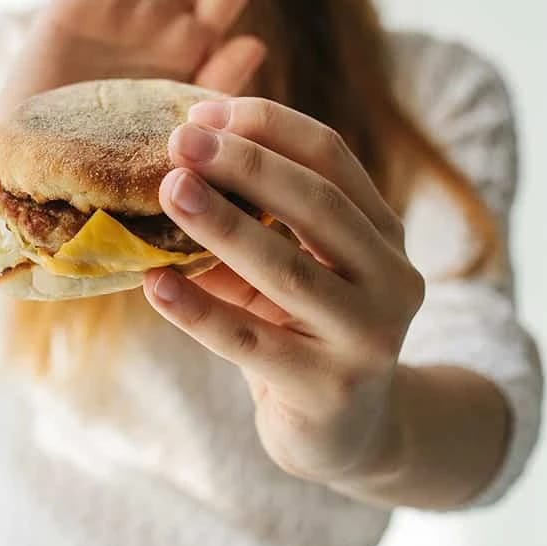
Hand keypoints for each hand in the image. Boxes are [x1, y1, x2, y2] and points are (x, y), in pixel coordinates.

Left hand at [142, 97, 426, 486]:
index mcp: (383, 232)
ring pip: (289, 270)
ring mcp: (367, 337)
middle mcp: (391, 278)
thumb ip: (250, 222)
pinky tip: (154, 284)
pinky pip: (251, 342)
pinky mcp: (326, 388)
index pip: (332, 157)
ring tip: (169, 190)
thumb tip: (173, 168)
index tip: (202, 112)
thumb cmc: (303, 331)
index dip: (269, 126)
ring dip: (223, 225)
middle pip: (319, 204)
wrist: (344, 433)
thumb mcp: (289, 269)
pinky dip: (199, 310)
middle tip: (179, 141)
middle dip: (246, 165)